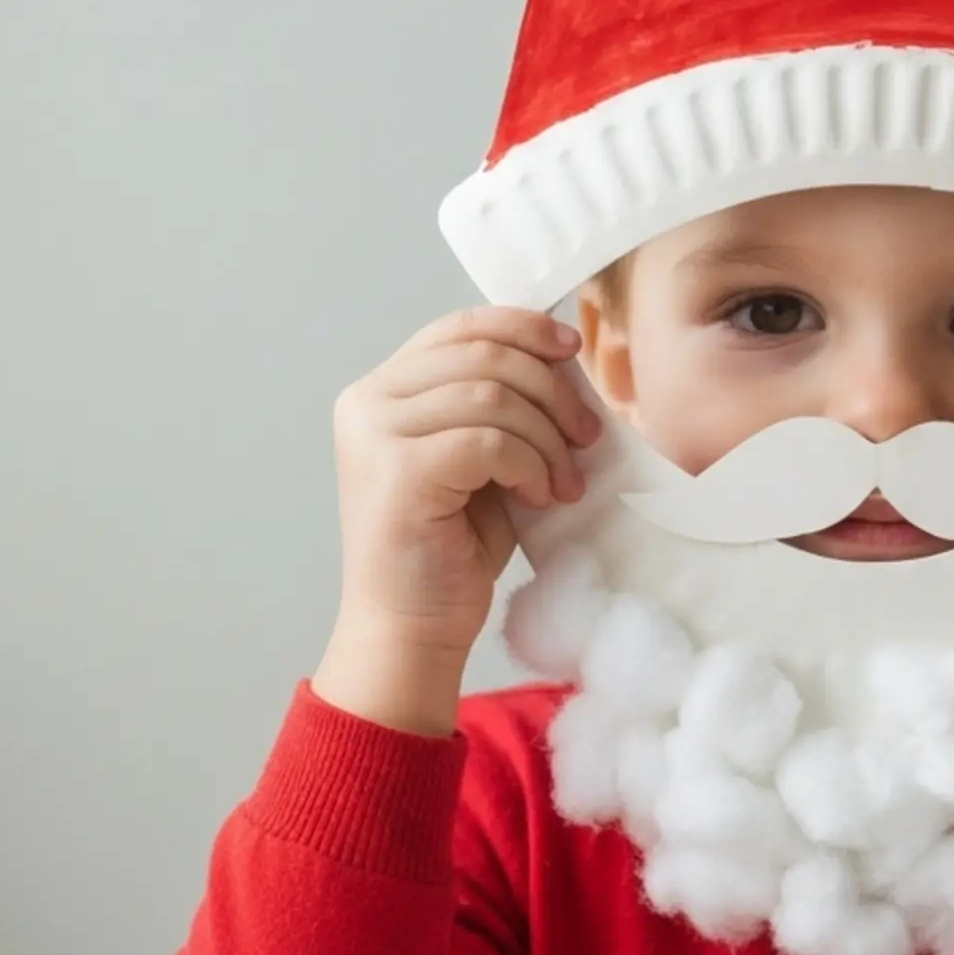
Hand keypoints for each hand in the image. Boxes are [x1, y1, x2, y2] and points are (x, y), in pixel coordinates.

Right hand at [313, 307, 598, 732]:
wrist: (412, 627)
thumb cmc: (450, 549)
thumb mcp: (478, 458)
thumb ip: (496, 404)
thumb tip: (558, 354)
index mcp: (381, 391)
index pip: (458, 328)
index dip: (521, 327)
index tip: (570, 349)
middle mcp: (367, 402)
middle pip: (483, 355)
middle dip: (550, 390)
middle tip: (586, 437)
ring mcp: (376, 434)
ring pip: (492, 396)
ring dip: (546, 438)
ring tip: (563, 481)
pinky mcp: (398, 471)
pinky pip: (490, 441)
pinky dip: (529, 465)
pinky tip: (539, 497)